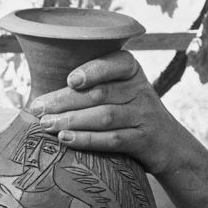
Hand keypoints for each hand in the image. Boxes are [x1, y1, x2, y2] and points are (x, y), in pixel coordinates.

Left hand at [27, 50, 178, 173]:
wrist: (169, 144)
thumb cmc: (128, 112)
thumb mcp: (118, 90)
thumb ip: (89, 86)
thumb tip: (41, 95)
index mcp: (131, 71)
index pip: (115, 64)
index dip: (93, 71)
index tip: (70, 80)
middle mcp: (140, 90)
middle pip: (100, 93)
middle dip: (65, 100)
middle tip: (37, 108)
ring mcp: (144, 116)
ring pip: (105, 116)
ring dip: (71, 120)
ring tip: (46, 125)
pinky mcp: (143, 140)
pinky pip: (113, 139)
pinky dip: (87, 139)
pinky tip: (65, 139)